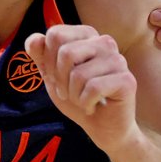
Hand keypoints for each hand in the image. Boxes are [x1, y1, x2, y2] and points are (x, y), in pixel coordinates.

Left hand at [24, 25, 136, 150]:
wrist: (101, 126)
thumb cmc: (78, 97)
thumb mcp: (52, 75)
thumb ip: (40, 56)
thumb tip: (34, 39)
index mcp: (87, 36)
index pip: (55, 34)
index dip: (48, 61)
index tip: (57, 77)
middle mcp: (105, 42)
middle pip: (66, 53)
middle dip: (60, 81)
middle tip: (69, 93)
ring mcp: (118, 60)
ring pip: (78, 74)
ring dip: (74, 96)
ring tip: (83, 100)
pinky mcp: (126, 80)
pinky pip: (93, 89)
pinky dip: (86, 103)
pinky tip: (93, 106)